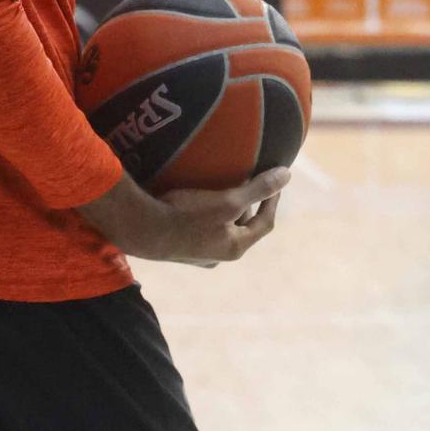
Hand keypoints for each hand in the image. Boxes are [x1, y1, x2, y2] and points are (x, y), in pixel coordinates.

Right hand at [77, 167, 288, 266]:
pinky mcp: (181, 248)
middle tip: (248, 182)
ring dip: (226, 212)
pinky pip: (202, 229)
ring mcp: (199, 254)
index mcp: (235, 247)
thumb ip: (257, 188)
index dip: (273, 200)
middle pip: (243, 227)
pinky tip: (196, 200)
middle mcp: (219, 255)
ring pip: (222, 229)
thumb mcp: (228, 200)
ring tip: (223, 189)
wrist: (142, 230)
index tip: (276, 182)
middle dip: (249, 206)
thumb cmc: (187, 215)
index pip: (265, 222)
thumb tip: (287, 175)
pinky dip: (207, 215)